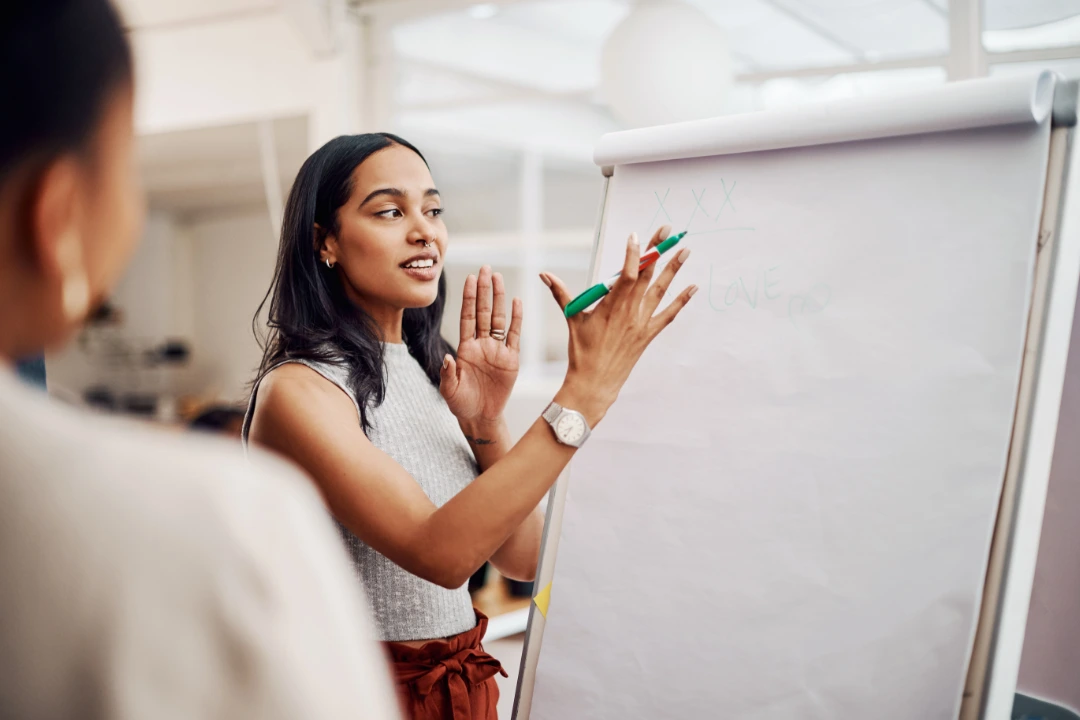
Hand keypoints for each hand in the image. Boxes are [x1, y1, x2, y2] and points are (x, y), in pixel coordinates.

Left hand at [440, 266, 522, 425]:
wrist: (480, 416)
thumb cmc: (462, 403)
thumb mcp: (449, 390)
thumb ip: (447, 374)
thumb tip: (448, 358)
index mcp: (465, 348)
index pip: (468, 317)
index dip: (469, 298)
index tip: (470, 279)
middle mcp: (481, 344)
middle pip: (484, 311)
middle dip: (484, 290)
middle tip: (485, 268)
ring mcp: (497, 350)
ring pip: (499, 319)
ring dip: (499, 298)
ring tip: (498, 278)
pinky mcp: (511, 360)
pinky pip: (514, 335)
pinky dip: (516, 319)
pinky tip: (516, 301)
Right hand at [542, 224, 695, 424]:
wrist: (595, 382)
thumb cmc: (582, 352)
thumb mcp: (572, 319)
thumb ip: (561, 293)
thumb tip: (544, 275)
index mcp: (610, 306)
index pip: (626, 274)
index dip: (633, 254)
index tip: (636, 236)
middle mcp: (629, 312)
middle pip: (646, 275)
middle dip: (657, 251)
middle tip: (668, 232)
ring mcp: (641, 323)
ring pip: (661, 291)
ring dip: (674, 270)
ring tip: (685, 251)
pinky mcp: (648, 334)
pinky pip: (669, 315)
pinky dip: (681, 301)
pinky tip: (693, 288)